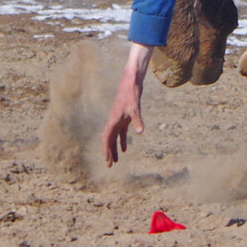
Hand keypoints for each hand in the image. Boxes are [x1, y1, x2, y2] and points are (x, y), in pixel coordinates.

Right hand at [101, 42, 152, 165]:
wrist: (131, 81)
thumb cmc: (131, 93)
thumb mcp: (135, 107)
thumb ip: (137, 119)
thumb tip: (141, 132)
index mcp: (113, 119)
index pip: (106, 138)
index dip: (106, 149)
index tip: (107, 160)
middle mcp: (113, 120)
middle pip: (108, 139)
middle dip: (108, 152)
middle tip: (110, 165)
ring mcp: (118, 119)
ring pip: (113, 137)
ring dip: (114, 148)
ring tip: (116, 161)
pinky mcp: (124, 117)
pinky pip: (121, 132)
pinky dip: (122, 141)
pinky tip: (125, 149)